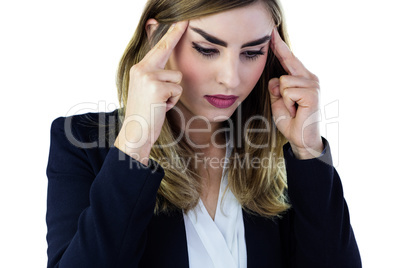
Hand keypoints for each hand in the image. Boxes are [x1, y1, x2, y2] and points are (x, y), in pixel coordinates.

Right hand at [115, 21, 188, 163]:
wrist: (135, 133)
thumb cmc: (145, 114)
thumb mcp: (148, 91)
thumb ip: (156, 76)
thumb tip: (171, 68)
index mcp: (139, 69)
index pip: (158, 48)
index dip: (170, 34)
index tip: (180, 22)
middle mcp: (141, 69)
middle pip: (166, 49)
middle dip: (175, 33)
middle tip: (185, 20)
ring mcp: (148, 77)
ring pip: (177, 78)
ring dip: (174, 93)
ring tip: (160, 103)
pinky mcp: (157, 87)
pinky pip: (177, 90)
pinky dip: (173, 102)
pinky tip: (161, 108)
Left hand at [268, 28, 322, 158]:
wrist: (301, 139)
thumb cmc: (291, 120)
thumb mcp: (278, 101)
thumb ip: (276, 88)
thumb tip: (276, 80)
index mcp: (302, 78)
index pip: (289, 59)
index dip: (280, 47)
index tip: (272, 33)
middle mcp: (310, 78)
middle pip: (286, 66)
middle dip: (281, 79)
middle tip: (290, 105)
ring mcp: (313, 85)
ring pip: (284, 81)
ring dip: (283, 99)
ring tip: (292, 109)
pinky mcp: (312, 93)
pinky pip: (288, 91)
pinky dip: (287, 104)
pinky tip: (296, 111)